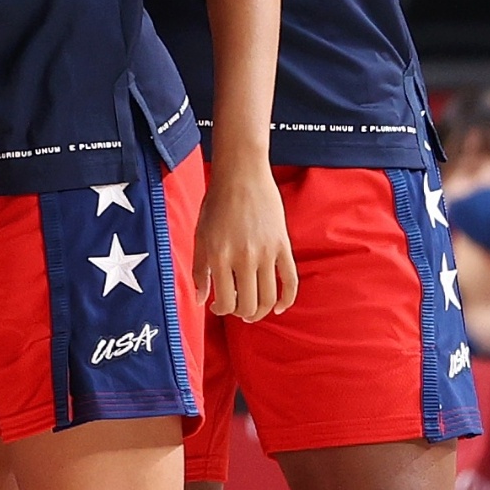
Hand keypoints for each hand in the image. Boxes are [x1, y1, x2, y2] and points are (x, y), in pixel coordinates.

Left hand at [196, 149, 298, 321]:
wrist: (242, 176)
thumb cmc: (216, 204)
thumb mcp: (200, 236)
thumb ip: (199, 270)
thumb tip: (200, 301)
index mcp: (219, 256)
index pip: (225, 301)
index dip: (221, 310)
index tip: (217, 307)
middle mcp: (244, 257)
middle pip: (249, 304)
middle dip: (241, 313)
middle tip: (237, 311)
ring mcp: (266, 253)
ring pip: (269, 297)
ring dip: (261, 311)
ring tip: (253, 311)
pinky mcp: (283, 246)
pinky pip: (290, 281)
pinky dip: (287, 299)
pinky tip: (278, 307)